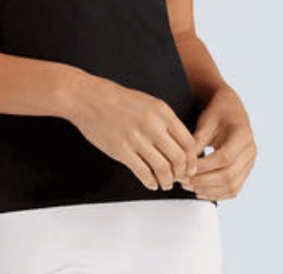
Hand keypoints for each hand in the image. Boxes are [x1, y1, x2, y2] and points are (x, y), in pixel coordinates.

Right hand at [70, 76, 199, 191]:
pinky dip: (151, 182)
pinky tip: (151, 183)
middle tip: (179, 178)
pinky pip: (143, 173)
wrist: (90, 98)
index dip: (191, 159)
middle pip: (179, 158)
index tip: (189, 167)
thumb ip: (165, 122)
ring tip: (165, 183)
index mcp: (162, 112)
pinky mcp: (121, 150)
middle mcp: (152, 125)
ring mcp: (136, 138)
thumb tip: (182, 145)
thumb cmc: (119, 100)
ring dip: (167, 181)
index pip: (188, 142)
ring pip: (163, 169)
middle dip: (181, 173)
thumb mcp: (149, 103)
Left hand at [179, 84, 257, 200]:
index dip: (204, 166)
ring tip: (188, 186)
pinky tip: (199, 191)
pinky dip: (217, 194)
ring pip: (232, 187)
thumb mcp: (206, 121)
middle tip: (183, 181)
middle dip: (204, 181)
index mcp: (243, 135)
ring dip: (209, 190)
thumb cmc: (217, 113)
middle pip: (229, 175)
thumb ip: (197, 140)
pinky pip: (233, 189)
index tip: (186, 169)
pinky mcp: (245, 172)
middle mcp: (250, 151)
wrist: (231, 110)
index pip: (224, 157)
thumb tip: (184, 162)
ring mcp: (250, 163)